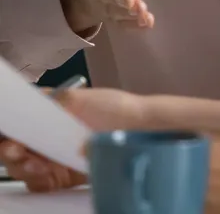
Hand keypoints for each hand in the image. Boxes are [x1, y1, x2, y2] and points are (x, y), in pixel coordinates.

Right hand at [0, 88, 145, 192]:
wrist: (142, 131)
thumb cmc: (116, 110)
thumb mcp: (81, 99)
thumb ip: (53, 100)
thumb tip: (30, 99)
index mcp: (50, 111)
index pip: (21, 121)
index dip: (11, 129)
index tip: (11, 137)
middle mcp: (49, 134)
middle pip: (16, 145)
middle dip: (11, 150)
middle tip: (18, 152)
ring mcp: (54, 156)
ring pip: (23, 165)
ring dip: (23, 165)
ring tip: (35, 163)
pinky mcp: (62, 176)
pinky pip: (38, 183)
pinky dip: (37, 180)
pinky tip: (46, 174)